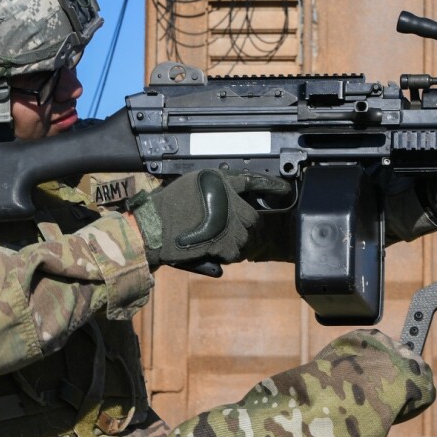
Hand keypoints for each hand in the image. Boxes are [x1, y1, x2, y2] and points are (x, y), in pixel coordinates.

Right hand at [127, 170, 291, 267]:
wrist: (151, 228)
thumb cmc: (165, 208)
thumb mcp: (191, 187)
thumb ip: (214, 192)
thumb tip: (232, 202)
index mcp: (219, 181)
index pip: (250, 181)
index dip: (270, 185)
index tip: (285, 189)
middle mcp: (227, 199)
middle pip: (251, 216)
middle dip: (242, 226)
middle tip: (228, 232)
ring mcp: (227, 221)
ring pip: (244, 237)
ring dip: (234, 242)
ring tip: (215, 242)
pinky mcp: (223, 242)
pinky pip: (234, 252)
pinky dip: (226, 255)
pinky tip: (212, 251)